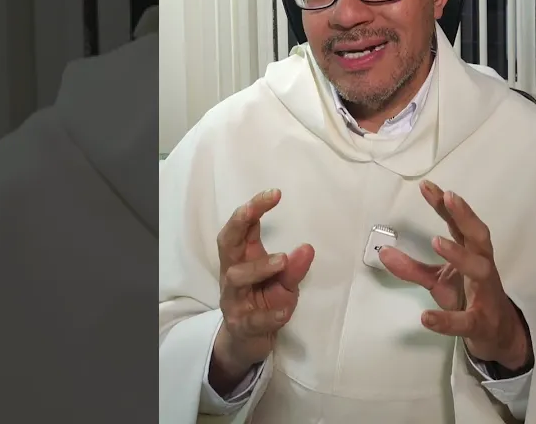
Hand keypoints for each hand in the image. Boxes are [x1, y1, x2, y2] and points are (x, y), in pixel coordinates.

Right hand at [210, 189, 314, 393]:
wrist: (247, 342)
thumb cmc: (264, 303)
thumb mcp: (284, 283)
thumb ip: (295, 267)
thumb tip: (308, 248)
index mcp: (243, 257)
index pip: (242, 227)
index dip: (254, 208)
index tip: (275, 193)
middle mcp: (232, 273)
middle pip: (227, 243)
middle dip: (239, 222)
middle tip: (255, 209)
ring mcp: (233, 299)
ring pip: (236, 278)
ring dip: (259, 267)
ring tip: (282, 261)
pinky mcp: (241, 325)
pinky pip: (252, 318)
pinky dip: (268, 314)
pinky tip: (284, 309)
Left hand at [378, 181, 530, 371]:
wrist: (496, 333)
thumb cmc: (468, 297)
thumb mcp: (437, 281)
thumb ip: (412, 267)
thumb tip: (383, 252)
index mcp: (472, 253)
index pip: (459, 224)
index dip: (445, 205)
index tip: (427, 186)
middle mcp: (482, 266)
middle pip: (478, 236)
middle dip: (465, 216)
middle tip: (449, 197)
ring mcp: (484, 293)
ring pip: (479, 269)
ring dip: (459, 255)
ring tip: (437, 242)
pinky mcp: (480, 322)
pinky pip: (465, 320)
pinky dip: (447, 320)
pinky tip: (426, 317)